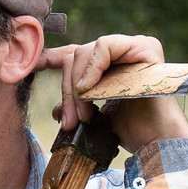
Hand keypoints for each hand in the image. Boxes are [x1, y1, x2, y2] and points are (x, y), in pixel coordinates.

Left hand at [35, 34, 187, 151]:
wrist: (155, 143)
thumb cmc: (130, 132)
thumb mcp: (95, 117)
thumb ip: (77, 106)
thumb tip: (57, 110)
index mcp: (111, 65)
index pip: (75, 55)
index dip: (51, 59)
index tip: (32, 67)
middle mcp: (123, 52)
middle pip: (76, 55)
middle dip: (67, 90)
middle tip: (70, 120)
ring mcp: (134, 46)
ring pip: (85, 51)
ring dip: (77, 85)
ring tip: (83, 114)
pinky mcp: (145, 47)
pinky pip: (104, 45)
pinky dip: (92, 66)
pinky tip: (89, 87)